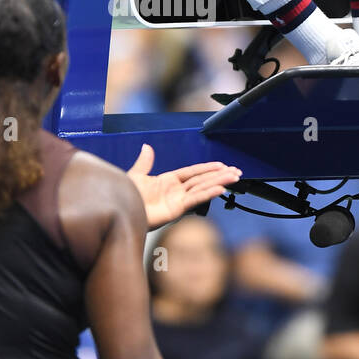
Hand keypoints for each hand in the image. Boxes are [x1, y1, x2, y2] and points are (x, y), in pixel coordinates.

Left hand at [127, 143, 241, 228]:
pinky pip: (195, 199)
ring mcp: (178, 200)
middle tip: (236, 171)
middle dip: (219, 175)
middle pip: (202, 179)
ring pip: (202, 188)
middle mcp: (176, 190)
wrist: (122, 211)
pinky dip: (207, 194)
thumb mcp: (136, 175)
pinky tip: (220, 189)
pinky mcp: (176, 209)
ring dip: (219, 182)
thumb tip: (146, 147)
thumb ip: (145, 162)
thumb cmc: (127, 197)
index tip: (222, 165)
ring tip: (234, 177)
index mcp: (168, 181)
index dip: (207, 168)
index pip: (193, 172)